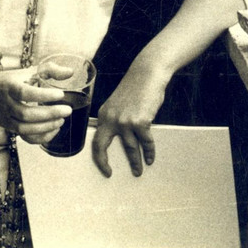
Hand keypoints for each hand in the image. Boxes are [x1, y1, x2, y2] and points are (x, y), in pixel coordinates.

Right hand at [0, 66, 71, 144]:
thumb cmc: (6, 82)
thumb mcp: (24, 72)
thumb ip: (48, 70)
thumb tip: (70, 72)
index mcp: (10, 87)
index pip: (25, 93)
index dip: (43, 95)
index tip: (60, 94)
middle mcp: (7, 104)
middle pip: (26, 114)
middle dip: (49, 114)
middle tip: (67, 110)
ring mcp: (7, 118)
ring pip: (25, 128)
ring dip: (46, 127)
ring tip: (62, 120)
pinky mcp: (10, 128)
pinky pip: (25, 137)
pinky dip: (40, 138)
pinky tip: (53, 131)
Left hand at [91, 61, 169, 177]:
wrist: (148, 73)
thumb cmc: (137, 87)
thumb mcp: (119, 103)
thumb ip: (116, 118)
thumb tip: (120, 138)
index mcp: (104, 115)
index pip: (96, 141)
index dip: (98, 156)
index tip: (104, 167)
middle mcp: (111, 119)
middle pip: (103, 147)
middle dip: (104, 163)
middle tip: (110, 174)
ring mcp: (125, 121)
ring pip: (129, 148)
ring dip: (135, 162)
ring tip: (138, 170)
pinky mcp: (140, 122)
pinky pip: (145, 142)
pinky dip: (149, 151)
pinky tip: (150, 158)